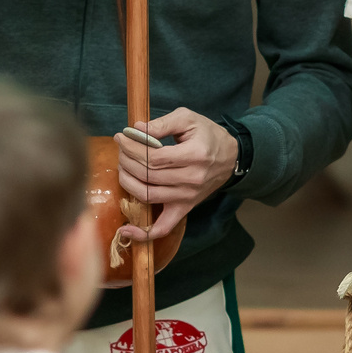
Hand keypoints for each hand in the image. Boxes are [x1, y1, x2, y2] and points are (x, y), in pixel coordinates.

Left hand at [115, 108, 237, 242]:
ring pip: (148, 196)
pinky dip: (144, 233)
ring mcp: (187, 197)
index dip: (132, 148)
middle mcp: (192, 179)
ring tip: (122, 167)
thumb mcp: (188, 119)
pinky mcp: (184, 208)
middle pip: (148, 176)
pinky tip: (126, 229)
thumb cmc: (207, 136)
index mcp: (195, 155)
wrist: (230, 158)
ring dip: (127, 182)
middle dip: (127, 161)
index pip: (154, 157)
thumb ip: (162, 123)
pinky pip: (163, 227)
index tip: (121, 138)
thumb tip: (136, 129)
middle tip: (121, 150)